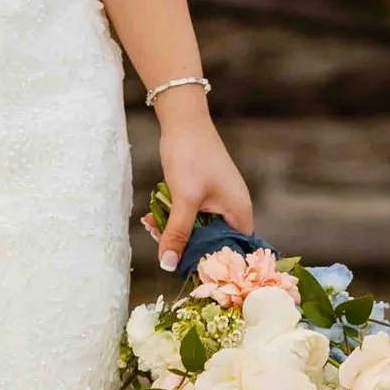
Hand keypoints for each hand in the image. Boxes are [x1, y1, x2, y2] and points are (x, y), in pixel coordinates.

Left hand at [146, 90, 250, 271]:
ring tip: (150, 224)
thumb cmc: (190, 155)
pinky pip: (190, 213)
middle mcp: (233, 209)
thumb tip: (168, 265)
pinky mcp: (203, 191)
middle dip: (184, 244)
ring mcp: (218, 199)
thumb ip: (177, 233)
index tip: (185, 270)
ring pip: (197, 227)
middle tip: (159, 244)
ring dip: (174, 229)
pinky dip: (172, 215)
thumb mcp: (183, 199)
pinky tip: (151, 214)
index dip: (210, 264)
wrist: (182, 119)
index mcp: (239, 213)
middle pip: (212, 241)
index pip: (233, 252)